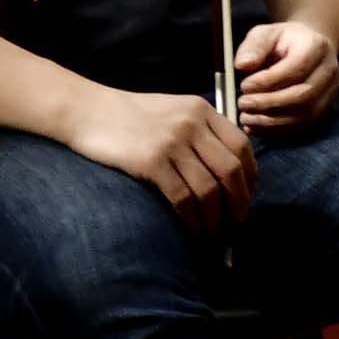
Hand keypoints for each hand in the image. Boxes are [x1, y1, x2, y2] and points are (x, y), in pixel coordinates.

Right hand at [66, 80, 253, 232]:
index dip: (250, 174)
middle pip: (231, 169)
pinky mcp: (150, 162)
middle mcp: (193, 124)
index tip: (249, 193)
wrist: (88, 111)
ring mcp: (172, 143)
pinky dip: (192, 217)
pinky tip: (193, 227)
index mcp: (203, 110)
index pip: (241, 145)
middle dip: (239, 199)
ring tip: (214, 229)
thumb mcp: (174, 109)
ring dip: (215, 214)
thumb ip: (201, 128)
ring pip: (208, 187)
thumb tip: (226, 163)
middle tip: (238, 219)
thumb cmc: (130, 114)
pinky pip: (182, 196)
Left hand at [230, 17, 338, 128]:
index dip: (267, 81)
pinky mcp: (324, 109)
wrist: (308, 48)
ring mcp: (330, 92)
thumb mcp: (265, 34)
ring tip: (246, 117)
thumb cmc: (283, 42)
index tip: (244, 85)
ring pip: (305, 114)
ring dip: (271, 120)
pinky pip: (302, 125)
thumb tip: (243, 65)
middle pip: (303, 95)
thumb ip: (254, 47)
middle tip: (242, 103)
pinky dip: (276, 129)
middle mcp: (330, 71)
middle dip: (268, 103)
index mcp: (317, 47)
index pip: (296, 69)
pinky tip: (256, 125)